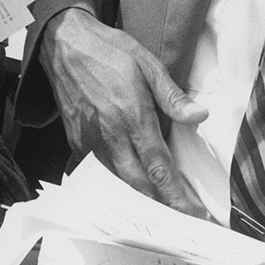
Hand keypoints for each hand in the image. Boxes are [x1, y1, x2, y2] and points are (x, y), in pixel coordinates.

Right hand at [39, 8, 208, 216]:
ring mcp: (90, 140)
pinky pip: (102, 170)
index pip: (159, 167)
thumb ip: (172, 95)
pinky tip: (133, 182)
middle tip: (184, 220)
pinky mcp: (77, 140)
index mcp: (132, 116)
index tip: (194, 214)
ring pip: (119, 182)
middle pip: (139, 185)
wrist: (64, 45)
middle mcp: (110, 135)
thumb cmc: (107, 50)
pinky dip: (119, 182)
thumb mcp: (147, 63)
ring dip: (142, 198)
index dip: (177, 196)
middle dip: (163, 207)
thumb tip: (199, 116)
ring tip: (164, 207)